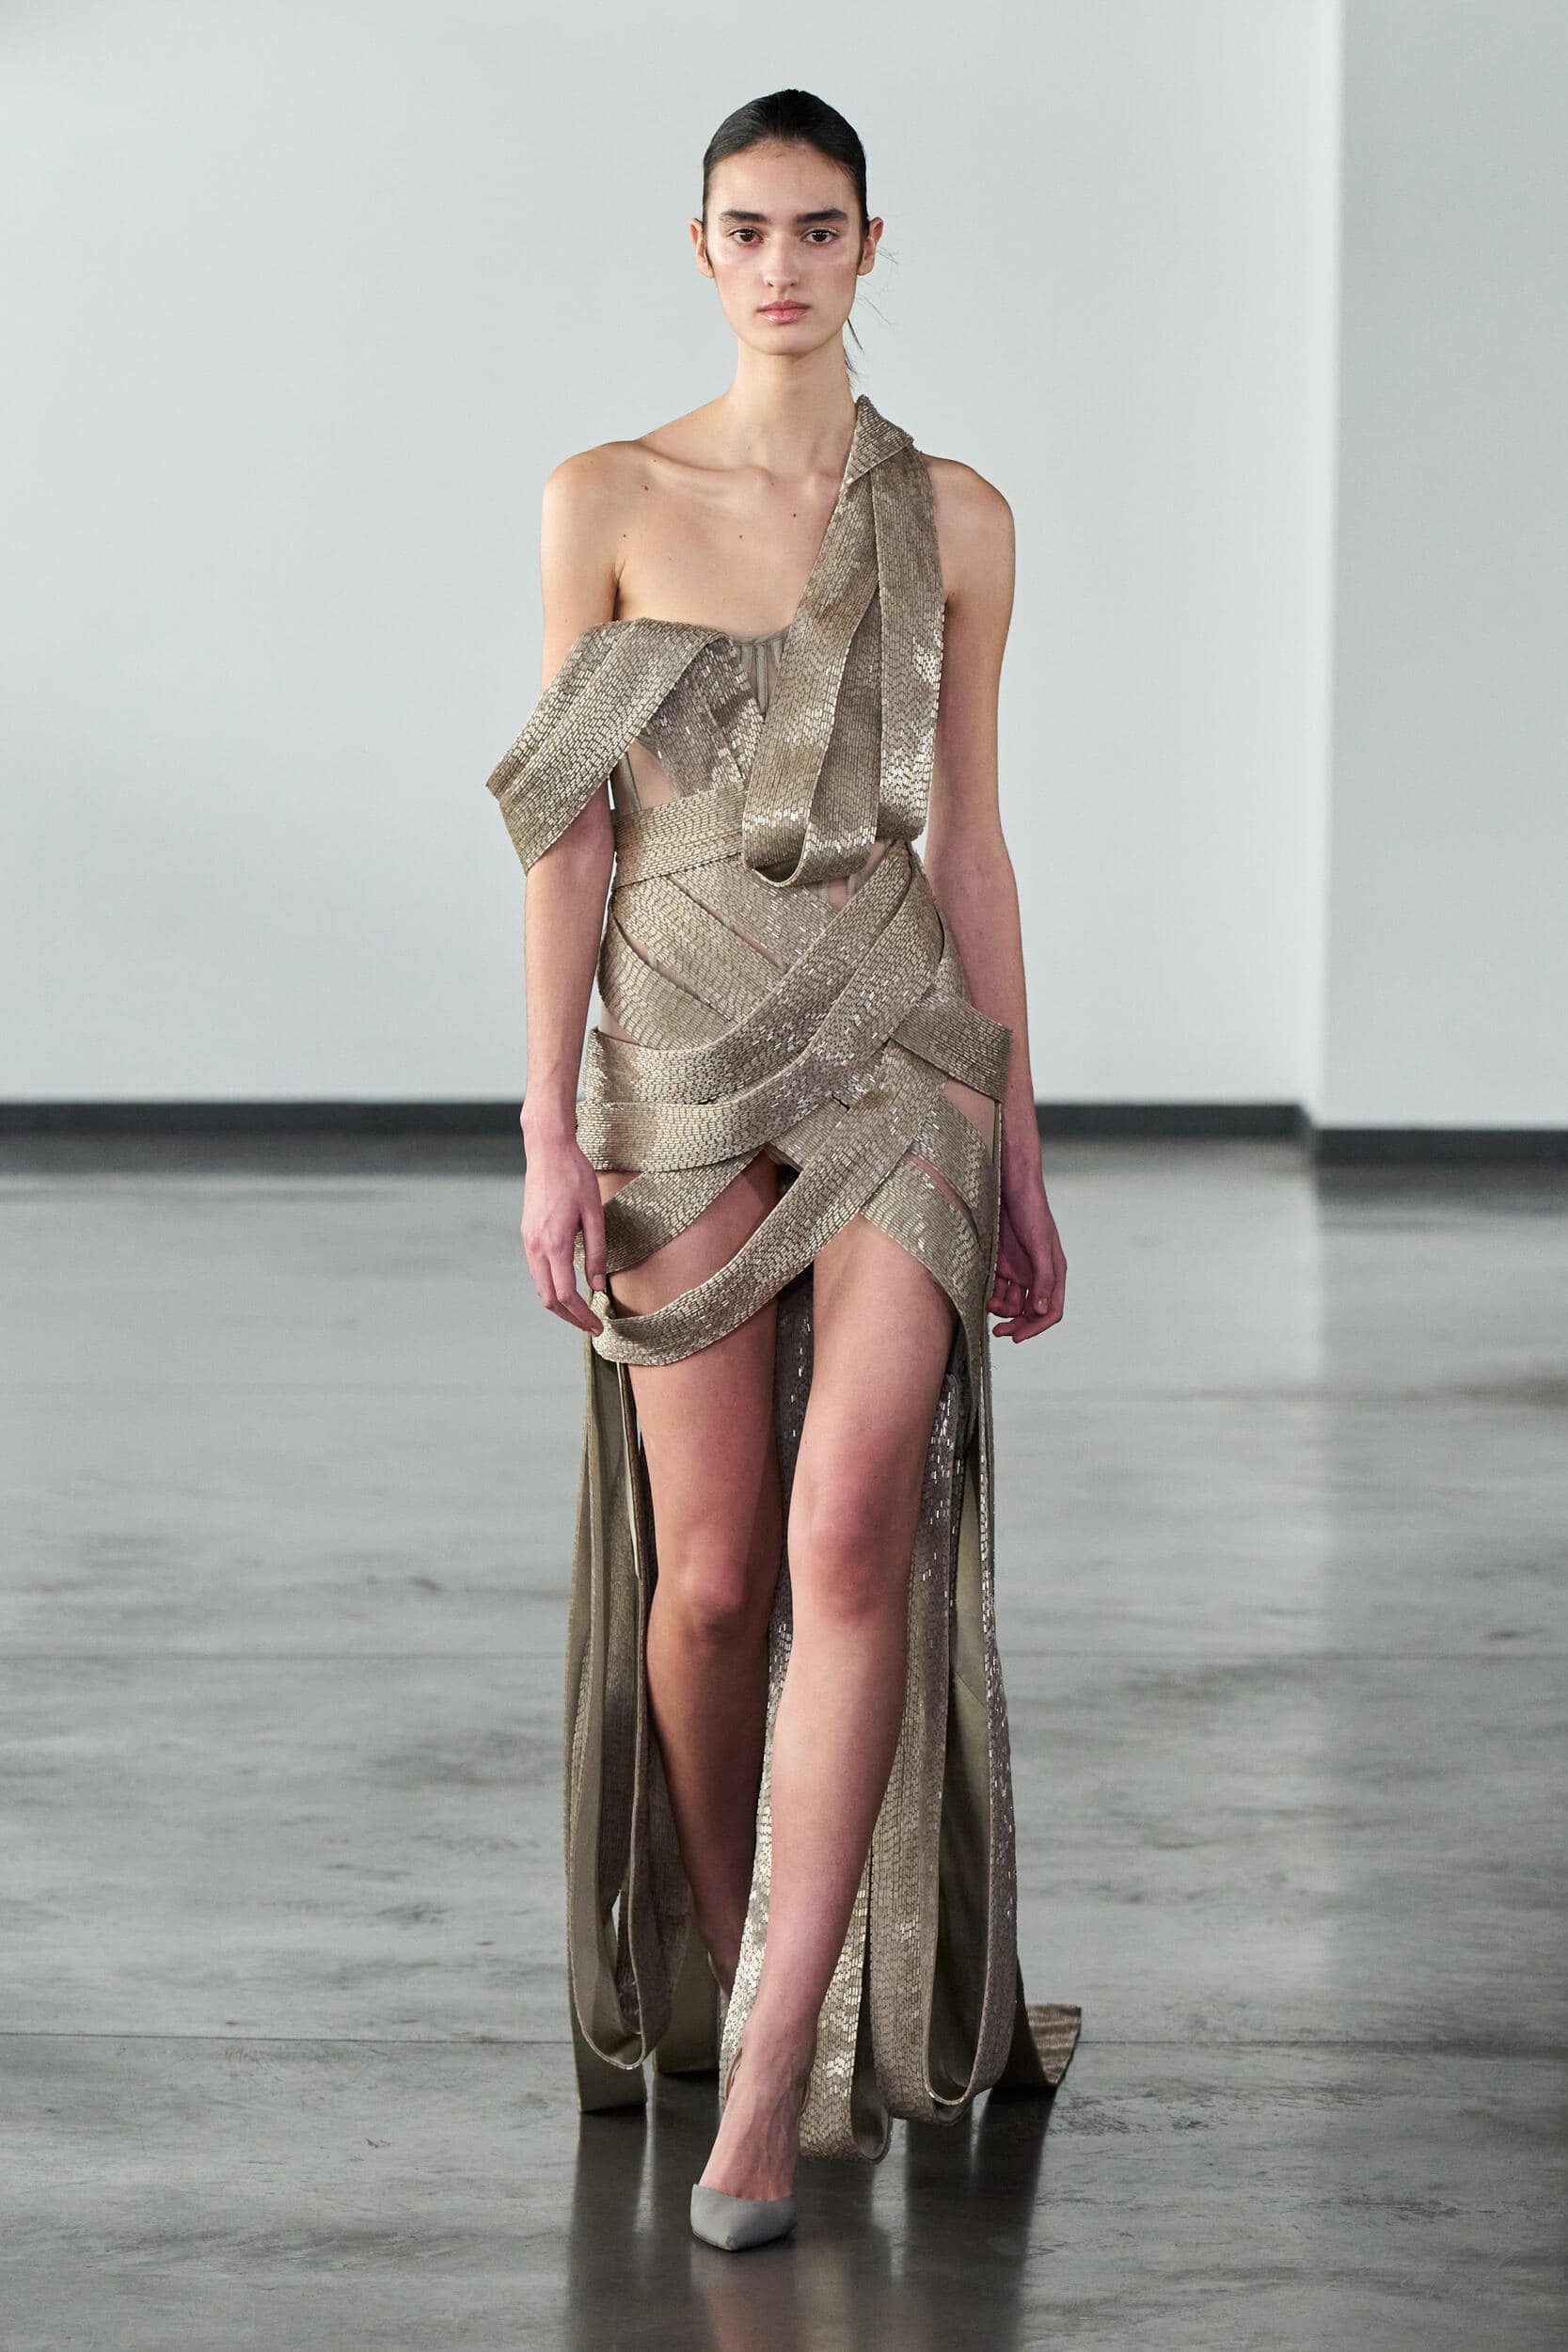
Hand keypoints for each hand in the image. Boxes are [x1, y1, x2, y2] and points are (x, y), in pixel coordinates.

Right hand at [519, 1122, 607, 1335]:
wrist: (548, 1150)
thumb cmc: (575, 1177)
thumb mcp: (594, 1214)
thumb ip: (596, 1253)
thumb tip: (597, 1286)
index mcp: (554, 1244)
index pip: (565, 1294)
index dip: (582, 1315)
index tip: (598, 1325)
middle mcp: (536, 1246)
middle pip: (547, 1298)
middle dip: (569, 1317)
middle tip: (591, 1325)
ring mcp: (528, 1240)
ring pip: (539, 1286)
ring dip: (559, 1303)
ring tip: (582, 1310)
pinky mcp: (528, 1234)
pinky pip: (537, 1270)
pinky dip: (551, 1285)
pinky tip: (568, 1285)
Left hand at [989, 1148, 1065, 1341]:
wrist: (1010, 1185)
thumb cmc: (1032, 1211)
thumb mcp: (1040, 1245)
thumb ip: (1043, 1278)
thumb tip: (1043, 1310)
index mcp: (1054, 1272)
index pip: (1050, 1310)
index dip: (1036, 1327)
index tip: (1017, 1338)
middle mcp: (1038, 1274)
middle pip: (1031, 1311)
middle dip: (1017, 1324)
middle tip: (999, 1332)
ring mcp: (1019, 1269)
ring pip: (1012, 1303)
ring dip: (1002, 1310)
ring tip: (988, 1306)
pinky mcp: (1001, 1262)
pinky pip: (997, 1288)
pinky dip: (991, 1296)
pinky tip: (982, 1296)